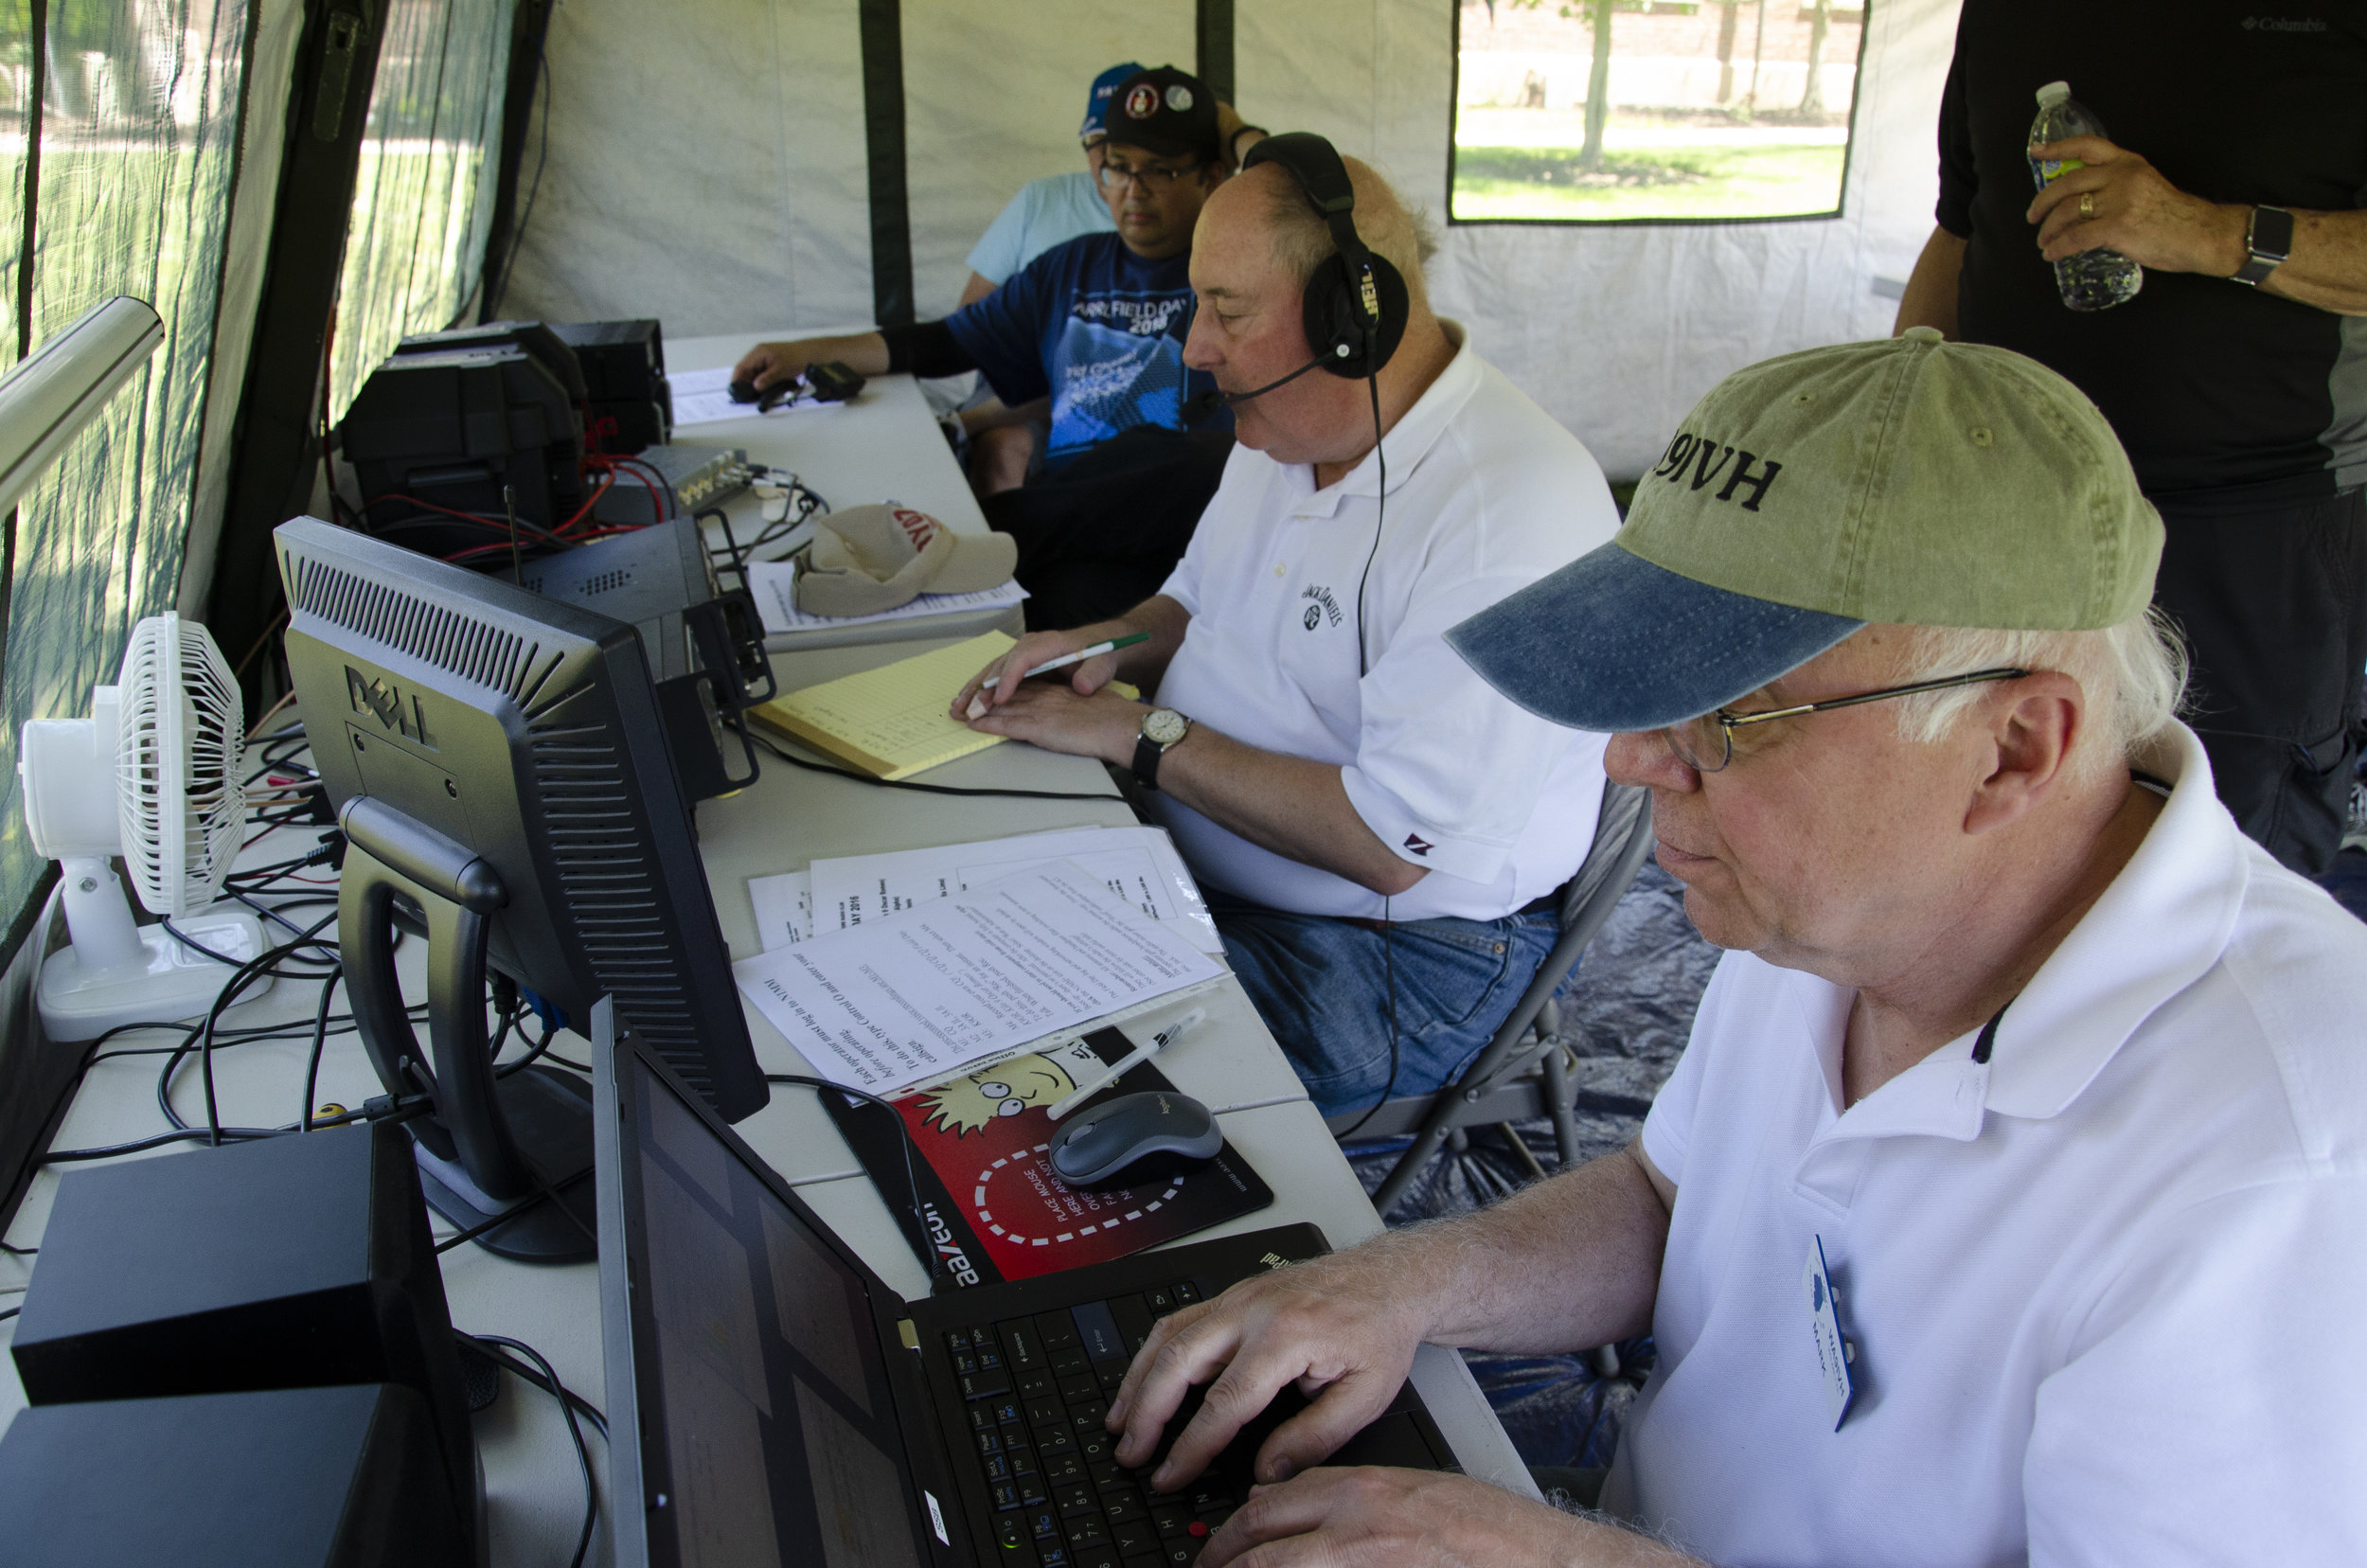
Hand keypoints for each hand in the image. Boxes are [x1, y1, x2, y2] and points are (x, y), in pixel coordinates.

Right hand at [731, 339, 812, 392]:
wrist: (808, 353)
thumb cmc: (796, 357)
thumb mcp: (780, 370)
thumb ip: (767, 379)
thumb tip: (756, 386)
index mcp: (758, 353)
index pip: (741, 367)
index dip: (736, 380)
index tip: (735, 391)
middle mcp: (758, 355)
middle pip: (745, 372)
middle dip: (745, 384)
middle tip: (747, 397)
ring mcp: (762, 360)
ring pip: (752, 375)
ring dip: (753, 385)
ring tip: (755, 395)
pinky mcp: (768, 365)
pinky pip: (759, 375)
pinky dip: (760, 383)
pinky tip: (763, 390)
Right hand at [949, 627, 1121, 719]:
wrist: (1099, 645)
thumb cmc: (1099, 655)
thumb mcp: (1103, 664)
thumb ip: (1094, 675)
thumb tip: (1081, 686)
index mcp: (1048, 643)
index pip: (1022, 659)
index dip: (1008, 679)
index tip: (998, 699)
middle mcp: (1030, 645)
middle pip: (1001, 665)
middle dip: (983, 688)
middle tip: (969, 708)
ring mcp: (1022, 652)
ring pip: (993, 670)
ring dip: (975, 688)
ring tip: (958, 706)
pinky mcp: (1019, 663)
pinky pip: (996, 674)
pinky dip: (981, 688)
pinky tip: (968, 700)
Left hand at [961, 680, 1142, 764]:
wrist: (1123, 726)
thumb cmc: (1113, 719)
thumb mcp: (1087, 703)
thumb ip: (1069, 704)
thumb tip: (1063, 708)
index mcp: (1055, 689)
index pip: (1020, 685)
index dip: (998, 687)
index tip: (983, 691)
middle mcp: (1044, 695)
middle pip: (1004, 693)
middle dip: (979, 696)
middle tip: (959, 703)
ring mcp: (1041, 710)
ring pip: (1001, 708)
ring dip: (977, 710)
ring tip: (958, 713)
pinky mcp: (1040, 727)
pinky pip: (1007, 725)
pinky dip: (988, 725)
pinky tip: (974, 725)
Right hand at [1105, 1246, 1433, 1492]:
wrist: (1389, 1278)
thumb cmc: (1379, 1329)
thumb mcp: (1364, 1395)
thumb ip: (1313, 1438)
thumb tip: (1267, 1472)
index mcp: (1286, 1336)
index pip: (1224, 1403)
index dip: (1190, 1447)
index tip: (1171, 1475)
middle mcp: (1253, 1310)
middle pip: (1177, 1362)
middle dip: (1146, 1414)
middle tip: (1131, 1453)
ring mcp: (1238, 1297)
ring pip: (1168, 1336)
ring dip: (1137, 1382)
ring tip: (1120, 1423)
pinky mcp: (1233, 1294)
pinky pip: (1179, 1320)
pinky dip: (1152, 1353)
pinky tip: (1142, 1380)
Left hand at [1199, 1467, 1679, 1567]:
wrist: (1535, 1560)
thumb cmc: (1485, 1527)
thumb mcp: (1411, 1491)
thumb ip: (1351, 1497)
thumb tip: (1291, 1505)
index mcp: (1362, 1489)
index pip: (1271, 1500)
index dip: (1235, 1526)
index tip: (1219, 1542)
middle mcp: (1355, 1525)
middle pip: (1261, 1536)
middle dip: (1223, 1556)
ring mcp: (1363, 1562)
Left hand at [2025, 137, 2246, 275]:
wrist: (2201, 234)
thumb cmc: (2174, 216)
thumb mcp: (2146, 187)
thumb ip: (2116, 188)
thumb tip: (2084, 205)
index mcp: (2129, 163)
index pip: (2088, 147)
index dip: (2058, 148)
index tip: (2037, 153)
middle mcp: (2121, 176)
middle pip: (2068, 183)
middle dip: (2042, 201)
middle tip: (2033, 215)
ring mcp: (2119, 201)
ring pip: (2067, 211)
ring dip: (2048, 229)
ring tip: (2043, 241)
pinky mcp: (2117, 226)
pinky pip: (2075, 237)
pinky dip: (2058, 247)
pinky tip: (2052, 254)